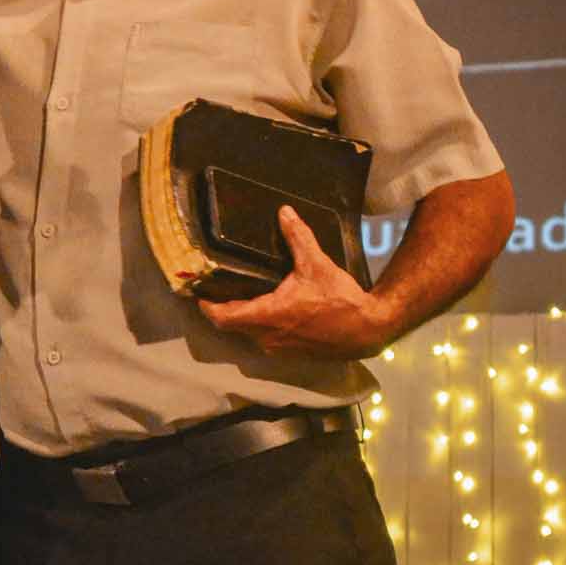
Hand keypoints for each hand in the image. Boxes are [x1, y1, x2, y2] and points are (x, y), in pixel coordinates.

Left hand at [196, 206, 387, 359]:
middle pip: (231, 326)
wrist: (368, 330)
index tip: (197, 292)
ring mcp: (278, 348)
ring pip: (248, 333)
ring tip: (238, 294)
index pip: (222, 317)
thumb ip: (297, 237)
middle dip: (221, 308)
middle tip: (215, 288)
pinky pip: (264, 338)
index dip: (206, 306)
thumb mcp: (316, 264)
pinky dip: (258, 325)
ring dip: (241, 317)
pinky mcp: (290, 352)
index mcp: (267, 315)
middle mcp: (267, 337)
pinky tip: (266, 308)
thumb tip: (284, 213)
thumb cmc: (340, 299)